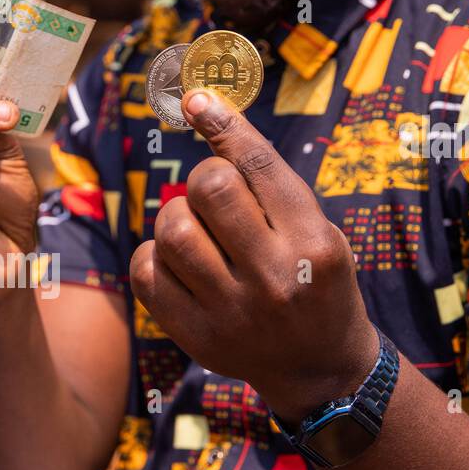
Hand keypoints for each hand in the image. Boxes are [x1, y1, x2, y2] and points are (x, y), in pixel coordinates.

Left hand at [129, 89, 379, 422]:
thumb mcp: (317, 230)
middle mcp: (275, 277)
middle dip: (204, 179)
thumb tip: (202, 105)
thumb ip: (268, 181)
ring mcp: (233, 312)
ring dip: (175, 217)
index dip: (223, 124)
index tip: (198, 101)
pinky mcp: (198, 337)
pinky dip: (154, 257)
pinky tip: (177, 264)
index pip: (258, 165)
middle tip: (213, 197)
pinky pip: (148, 273)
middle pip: (210, 188)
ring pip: (172, 229)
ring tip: (195, 232)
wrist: (320, 368)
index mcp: (313, 244)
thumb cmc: (313, 280)